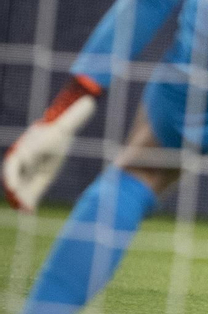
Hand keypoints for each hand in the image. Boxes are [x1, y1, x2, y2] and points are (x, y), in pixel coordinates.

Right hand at [3, 76, 98, 212]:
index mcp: (25, 149)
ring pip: (21, 186)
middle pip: (15, 178)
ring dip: (22, 198)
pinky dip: (29, 200)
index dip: (12, 176)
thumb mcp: (64, 127)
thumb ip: (74, 117)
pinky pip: (30, 190)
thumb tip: (90, 101)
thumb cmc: (58, 130)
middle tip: (18, 203)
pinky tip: (31, 212)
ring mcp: (27, 170)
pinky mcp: (35, 177)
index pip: (15, 164)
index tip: (12, 187)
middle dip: (15, 191)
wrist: (57, 136)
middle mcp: (22, 160)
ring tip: (25, 211)